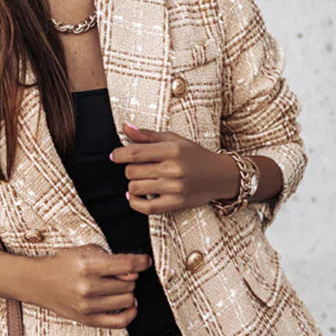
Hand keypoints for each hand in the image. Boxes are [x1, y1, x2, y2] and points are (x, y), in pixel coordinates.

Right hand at [30, 244, 151, 327]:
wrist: (38, 282)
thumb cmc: (63, 264)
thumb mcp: (85, 251)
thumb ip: (111, 258)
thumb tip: (134, 271)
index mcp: (87, 266)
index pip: (126, 266)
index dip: (141, 262)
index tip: (146, 261)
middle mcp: (87, 287)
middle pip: (129, 284)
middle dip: (129, 277)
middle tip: (119, 274)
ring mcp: (87, 306)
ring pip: (127, 300)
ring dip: (127, 292)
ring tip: (119, 287)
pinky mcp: (87, 319)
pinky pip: (119, 322)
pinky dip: (130, 313)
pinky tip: (130, 305)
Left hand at [109, 122, 238, 214]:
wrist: (220, 175)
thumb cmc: (194, 155)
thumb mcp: (174, 140)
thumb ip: (148, 135)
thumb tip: (124, 127)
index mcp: (172, 149)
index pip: (135, 152)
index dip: (119, 154)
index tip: (115, 156)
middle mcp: (173, 169)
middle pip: (132, 171)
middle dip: (130, 169)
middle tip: (139, 168)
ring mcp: (175, 188)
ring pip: (135, 188)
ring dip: (133, 185)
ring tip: (142, 181)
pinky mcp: (176, 203)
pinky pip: (146, 208)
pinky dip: (135, 202)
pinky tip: (135, 196)